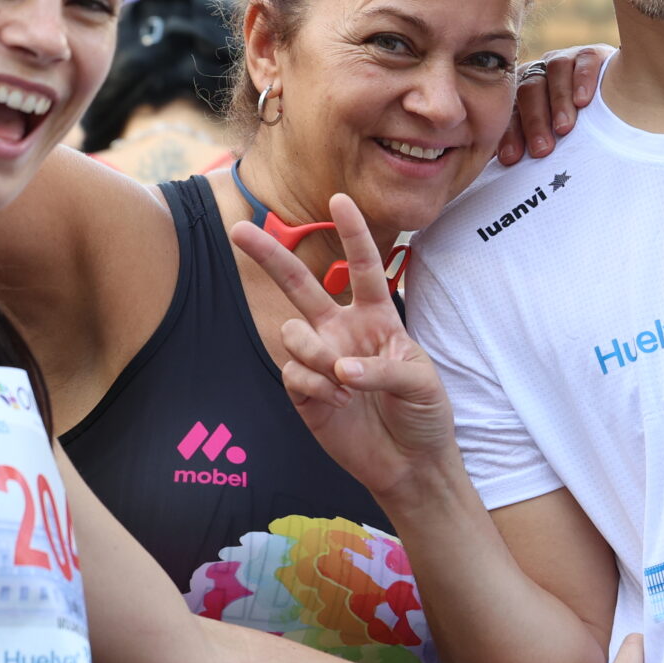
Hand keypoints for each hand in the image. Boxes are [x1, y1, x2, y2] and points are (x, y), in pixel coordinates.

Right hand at [230, 192, 454, 501]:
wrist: (409, 464)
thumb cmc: (424, 413)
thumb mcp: (421, 382)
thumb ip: (384, 366)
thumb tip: (341, 366)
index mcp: (377, 317)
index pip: (364, 266)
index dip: (353, 233)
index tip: (339, 198)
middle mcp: (342, 330)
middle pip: (301, 283)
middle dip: (271, 255)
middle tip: (240, 229)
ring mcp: (320, 359)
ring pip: (293, 331)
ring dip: (314, 351)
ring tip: (340, 378)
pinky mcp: (304, 391)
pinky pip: (292, 372)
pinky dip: (314, 384)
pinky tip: (336, 400)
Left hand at [495, 45, 610, 165]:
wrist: (622, 98)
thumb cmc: (579, 130)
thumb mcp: (554, 138)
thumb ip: (533, 149)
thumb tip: (508, 173)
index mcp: (523, 94)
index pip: (512, 112)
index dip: (510, 134)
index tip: (512, 159)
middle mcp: (541, 72)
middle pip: (529, 90)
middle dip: (534, 122)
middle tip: (542, 149)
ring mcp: (565, 60)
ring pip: (554, 72)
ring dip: (558, 102)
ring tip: (564, 129)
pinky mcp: (592, 54)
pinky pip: (584, 61)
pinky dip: (582, 80)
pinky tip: (583, 101)